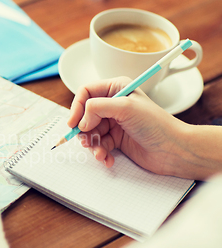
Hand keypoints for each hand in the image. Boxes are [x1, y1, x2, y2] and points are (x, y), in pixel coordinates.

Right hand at [67, 77, 190, 176]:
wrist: (174, 150)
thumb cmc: (156, 125)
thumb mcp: (125, 108)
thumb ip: (97, 108)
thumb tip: (81, 120)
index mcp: (116, 89)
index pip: (86, 92)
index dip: (76, 107)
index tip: (73, 123)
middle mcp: (113, 104)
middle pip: (84, 115)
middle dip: (83, 130)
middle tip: (87, 141)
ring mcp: (114, 123)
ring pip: (89, 132)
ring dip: (92, 145)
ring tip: (100, 153)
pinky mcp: (116, 139)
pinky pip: (99, 145)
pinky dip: (100, 153)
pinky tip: (107, 159)